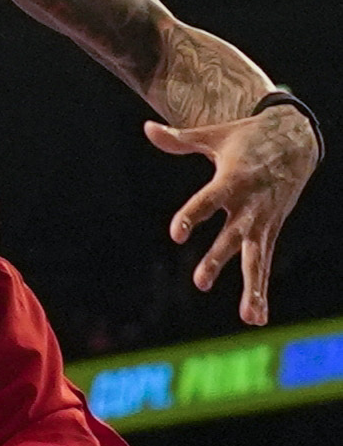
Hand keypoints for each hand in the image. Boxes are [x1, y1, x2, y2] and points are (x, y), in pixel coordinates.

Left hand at [147, 105, 317, 325]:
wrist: (297, 140)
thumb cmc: (246, 137)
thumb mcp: (214, 136)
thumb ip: (179, 140)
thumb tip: (148, 128)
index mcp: (233, 180)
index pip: (208, 201)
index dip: (192, 216)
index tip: (176, 234)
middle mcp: (249, 205)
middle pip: (232, 236)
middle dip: (217, 258)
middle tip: (199, 283)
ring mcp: (263, 221)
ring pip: (256, 258)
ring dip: (253, 288)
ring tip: (249, 317)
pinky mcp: (271, 231)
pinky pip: (264, 263)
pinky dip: (262, 289)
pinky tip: (256, 317)